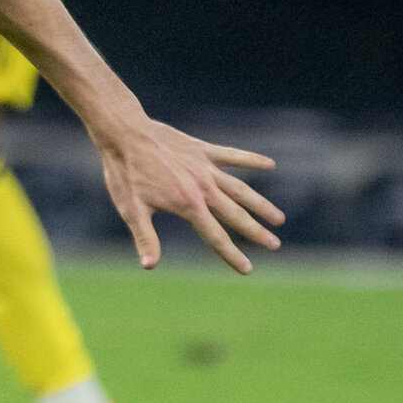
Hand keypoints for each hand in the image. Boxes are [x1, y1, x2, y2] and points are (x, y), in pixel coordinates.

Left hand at [93, 114, 281, 273]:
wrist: (124, 133)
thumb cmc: (124, 173)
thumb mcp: (131, 209)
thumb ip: (145, 238)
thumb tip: (149, 266)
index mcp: (187, 205)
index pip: (215, 236)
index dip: (231, 255)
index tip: (247, 269)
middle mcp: (202, 187)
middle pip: (235, 214)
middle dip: (256, 231)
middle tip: (274, 245)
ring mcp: (204, 167)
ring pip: (239, 188)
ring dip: (260, 204)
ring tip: (279, 218)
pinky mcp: (202, 150)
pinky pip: (231, 155)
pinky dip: (250, 159)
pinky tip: (269, 164)